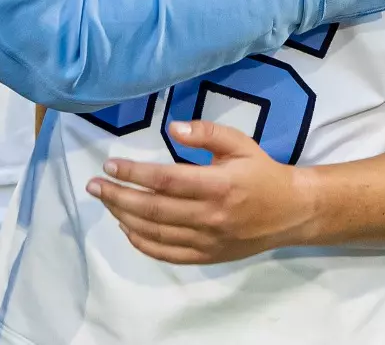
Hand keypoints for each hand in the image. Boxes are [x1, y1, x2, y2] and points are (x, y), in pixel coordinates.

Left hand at [87, 120, 317, 264]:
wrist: (291, 212)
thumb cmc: (262, 173)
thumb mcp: (239, 143)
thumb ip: (206, 133)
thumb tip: (171, 127)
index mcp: (218, 185)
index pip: (166, 181)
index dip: (134, 174)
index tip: (110, 166)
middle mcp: (210, 216)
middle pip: (154, 209)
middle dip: (118, 197)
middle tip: (94, 186)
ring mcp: (207, 240)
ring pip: (156, 233)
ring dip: (125, 217)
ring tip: (106, 201)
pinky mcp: (207, 256)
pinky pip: (168, 253)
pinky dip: (143, 243)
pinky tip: (127, 228)